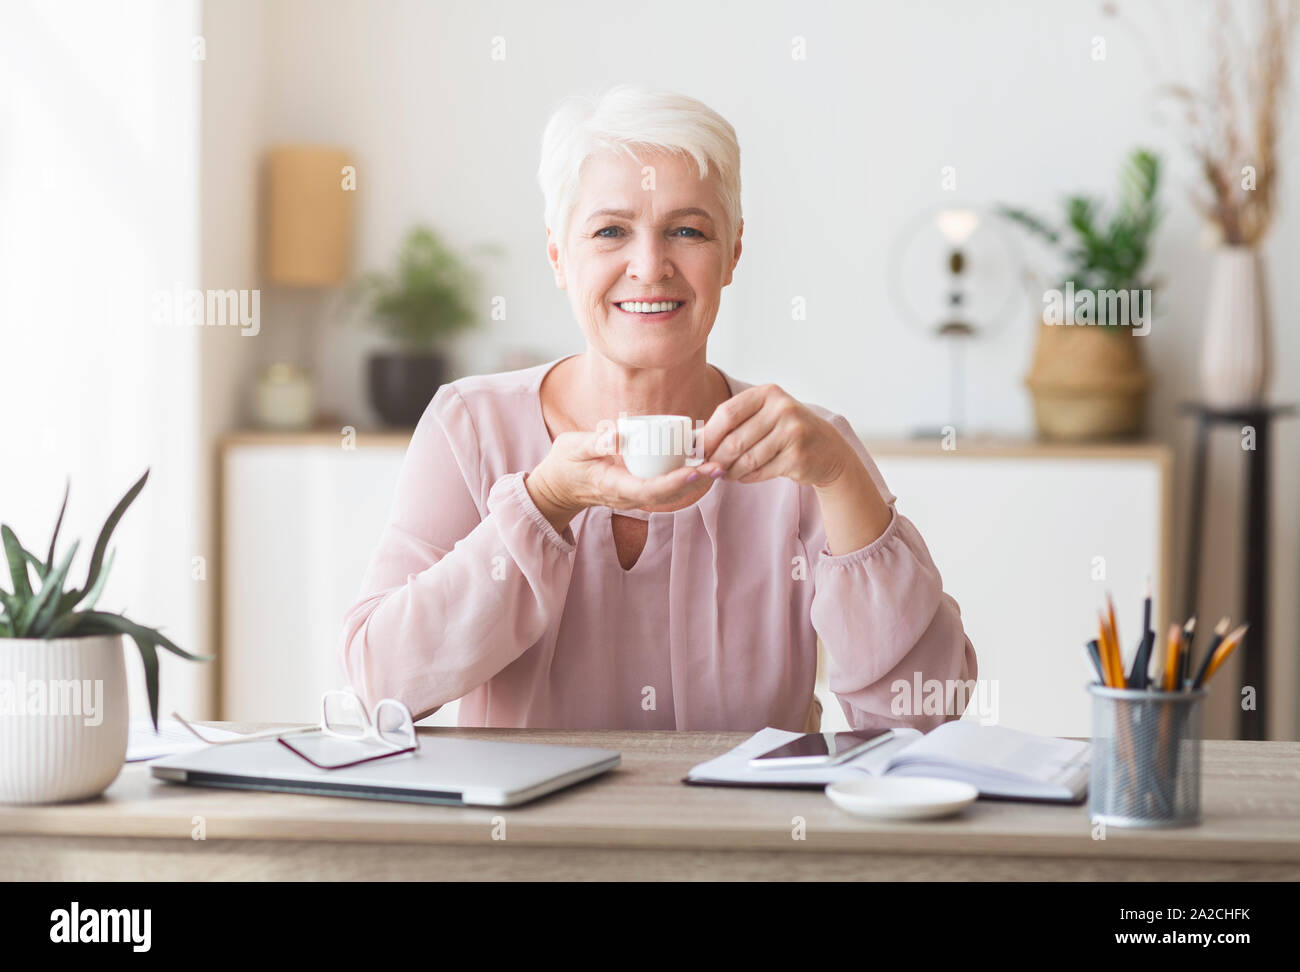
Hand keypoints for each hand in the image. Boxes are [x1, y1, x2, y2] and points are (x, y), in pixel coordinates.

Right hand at [525, 425, 715, 533]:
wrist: (557, 488)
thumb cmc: (565, 465)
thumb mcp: (573, 448)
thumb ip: (594, 442)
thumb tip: (617, 436)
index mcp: (615, 487)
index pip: (652, 489)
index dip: (676, 482)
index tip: (696, 470)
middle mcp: (630, 496)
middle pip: (670, 494)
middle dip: (696, 481)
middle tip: (719, 465)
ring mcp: (636, 496)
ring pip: (672, 493)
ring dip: (696, 481)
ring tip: (719, 464)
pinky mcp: (639, 490)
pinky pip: (666, 488)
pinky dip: (685, 478)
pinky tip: (701, 464)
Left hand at [695, 383, 853, 486]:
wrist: (827, 449)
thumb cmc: (786, 431)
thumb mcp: (764, 415)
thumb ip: (734, 422)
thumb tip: (694, 440)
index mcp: (768, 393)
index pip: (727, 413)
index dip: (708, 435)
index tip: (696, 450)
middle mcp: (782, 408)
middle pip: (735, 440)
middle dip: (716, 459)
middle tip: (708, 468)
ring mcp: (793, 432)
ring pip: (747, 459)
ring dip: (731, 471)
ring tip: (726, 474)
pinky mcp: (799, 456)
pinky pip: (761, 472)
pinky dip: (747, 478)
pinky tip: (744, 476)